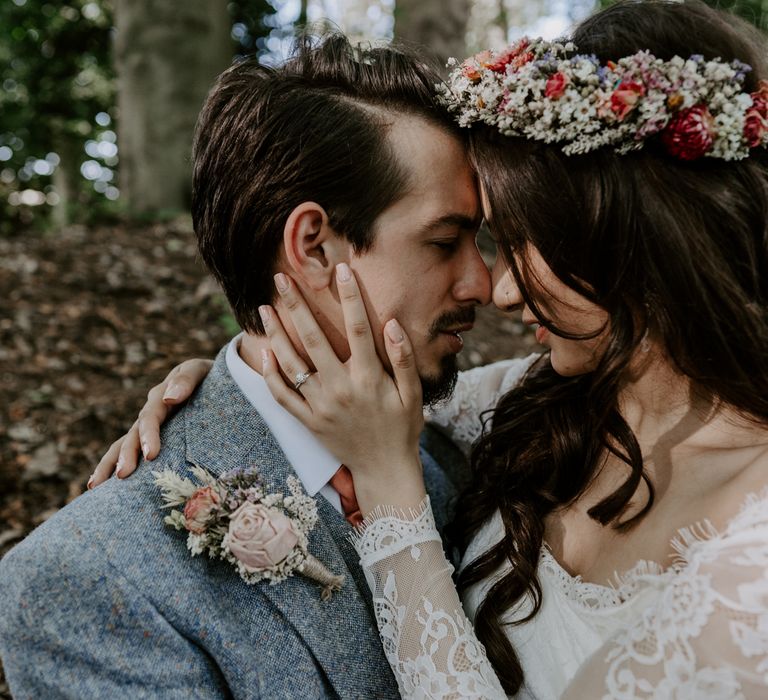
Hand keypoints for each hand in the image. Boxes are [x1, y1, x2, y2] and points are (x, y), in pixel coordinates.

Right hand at [88, 358, 212, 487]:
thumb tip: (169, 399)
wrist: (218, 383)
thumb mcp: (200, 371)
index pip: (150, 417)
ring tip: (95, 486)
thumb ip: (186, 380)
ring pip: (124, 445)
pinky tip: (101, 486)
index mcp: (162, 396)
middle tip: (123, 475)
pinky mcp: (152, 439)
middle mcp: (151, 412)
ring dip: (110, 464)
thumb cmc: (213, 378)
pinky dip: (112, 466)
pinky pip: (130, 452)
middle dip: (127, 455)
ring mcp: (149, 426)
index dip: (149, 435)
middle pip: (133, 434)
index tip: (150, 456)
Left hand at [261, 264, 426, 513]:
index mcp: (369, 378)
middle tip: (281, 278)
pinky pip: (283, 396)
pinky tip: (266, 352)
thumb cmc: (403, 429)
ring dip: (276, 333)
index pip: (358, 327)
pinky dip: (272, 374)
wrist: (384, 471)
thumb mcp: (413, 396)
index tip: (342, 269)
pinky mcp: (308, 421)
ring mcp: (321, 406)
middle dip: (297, 305)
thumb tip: (392, 324)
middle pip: (314, 338)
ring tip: (264, 308)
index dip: (350, 296)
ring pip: (291, 363)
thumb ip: (403, 359)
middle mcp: (341, 388)